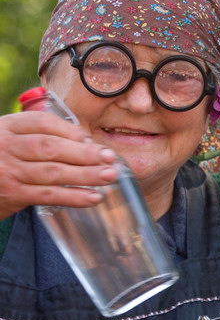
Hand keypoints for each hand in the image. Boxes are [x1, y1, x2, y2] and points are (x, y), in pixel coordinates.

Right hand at [0, 111, 118, 219]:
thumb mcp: (8, 140)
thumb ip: (35, 136)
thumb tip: (83, 143)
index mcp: (6, 127)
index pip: (42, 122)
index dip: (69, 130)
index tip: (89, 139)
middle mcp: (6, 147)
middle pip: (51, 147)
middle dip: (84, 153)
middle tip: (110, 157)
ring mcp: (9, 172)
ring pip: (53, 172)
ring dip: (86, 175)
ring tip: (110, 176)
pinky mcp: (13, 195)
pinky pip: (49, 195)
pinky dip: (74, 196)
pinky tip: (93, 197)